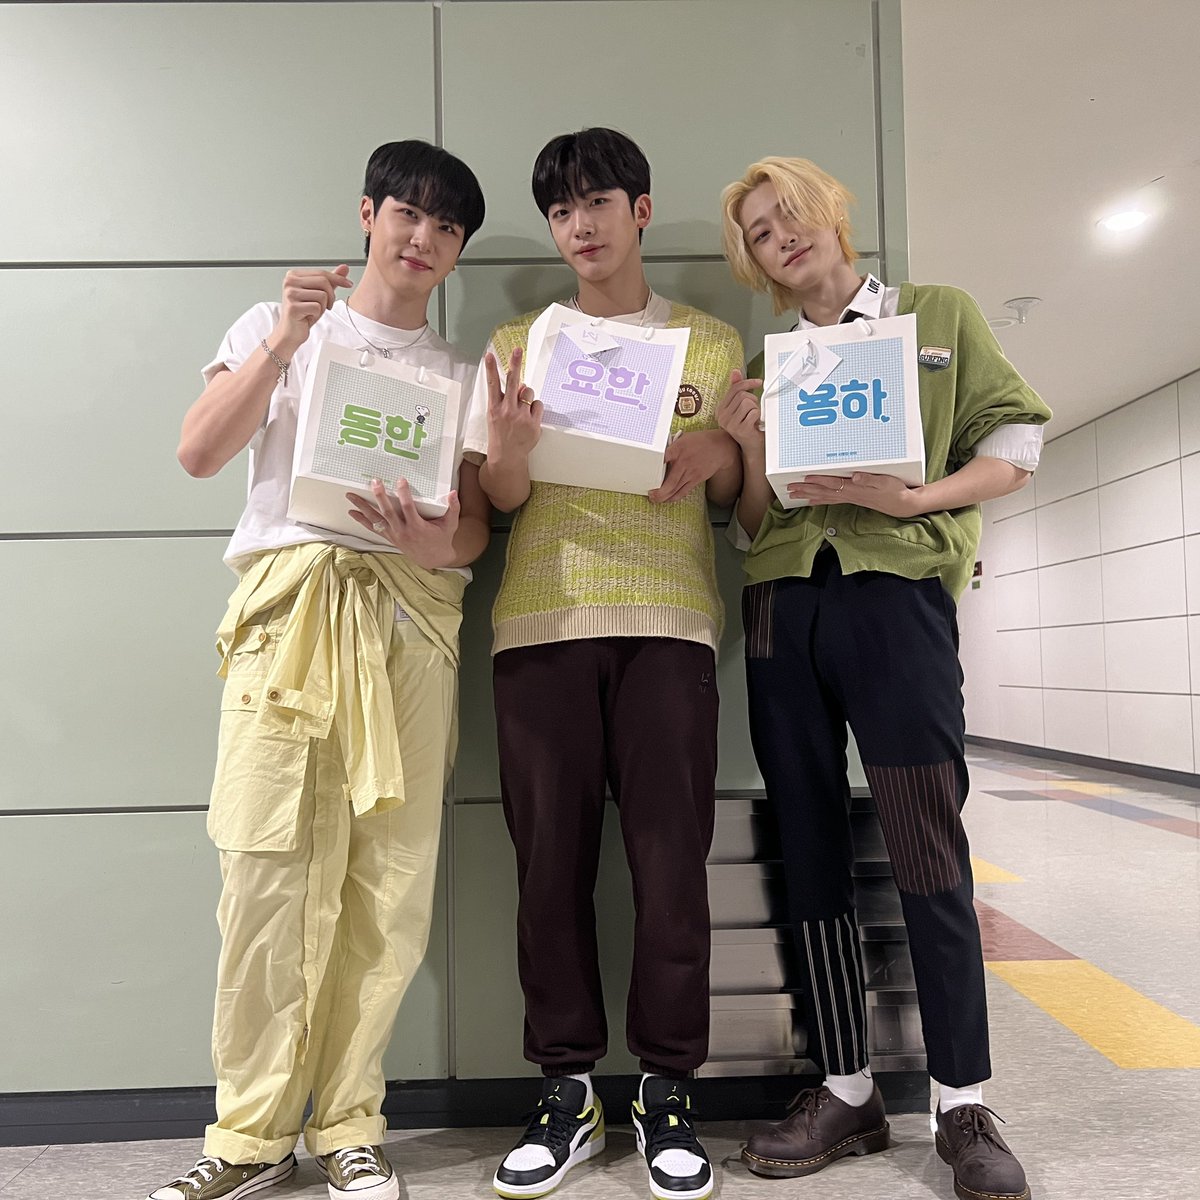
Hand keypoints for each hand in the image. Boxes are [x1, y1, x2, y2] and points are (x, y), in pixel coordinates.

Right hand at [275, 264, 352, 353]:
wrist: (291, 331)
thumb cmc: (304, 313)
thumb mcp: (319, 294)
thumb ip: (330, 281)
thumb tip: (344, 268)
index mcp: (294, 275)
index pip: (321, 273)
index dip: (337, 278)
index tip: (348, 283)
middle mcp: (289, 282)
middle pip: (323, 282)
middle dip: (331, 296)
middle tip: (327, 306)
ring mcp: (290, 294)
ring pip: (322, 295)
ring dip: (323, 306)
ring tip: (313, 311)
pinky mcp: (293, 307)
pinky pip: (317, 307)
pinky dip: (317, 314)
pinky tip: (308, 316)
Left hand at [348, 478, 460, 569]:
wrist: (433, 559)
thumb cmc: (442, 539)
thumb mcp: (451, 524)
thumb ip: (453, 508)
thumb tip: (453, 493)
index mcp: (418, 527)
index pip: (408, 508)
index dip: (404, 494)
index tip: (401, 480)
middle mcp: (403, 532)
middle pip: (388, 512)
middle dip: (380, 496)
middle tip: (374, 482)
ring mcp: (394, 535)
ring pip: (377, 519)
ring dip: (363, 507)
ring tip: (351, 496)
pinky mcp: (390, 537)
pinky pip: (374, 528)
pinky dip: (362, 520)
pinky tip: (352, 512)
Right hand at [485, 347, 541, 461]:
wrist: (507, 456)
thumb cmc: (501, 435)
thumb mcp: (496, 416)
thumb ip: (507, 399)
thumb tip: (519, 385)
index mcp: (495, 408)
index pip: (492, 384)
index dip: (491, 368)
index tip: (489, 355)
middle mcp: (507, 410)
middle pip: (512, 381)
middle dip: (515, 363)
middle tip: (518, 350)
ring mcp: (521, 416)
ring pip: (528, 392)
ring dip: (527, 396)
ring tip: (522, 409)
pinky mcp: (533, 423)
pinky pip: (538, 405)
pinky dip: (535, 408)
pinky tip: (529, 418)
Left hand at [649, 429, 738, 503]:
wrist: (720, 448)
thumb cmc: (700, 442)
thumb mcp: (683, 438)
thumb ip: (671, 446)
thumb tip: (657, 454)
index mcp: (678, 448)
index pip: (663, 456)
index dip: (654, 464)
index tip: (645, 471)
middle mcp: (684, 462)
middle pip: (669, 481)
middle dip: (658, 492)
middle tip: (651, 495)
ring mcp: (690, 472)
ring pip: (675, 489)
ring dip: (664, 497)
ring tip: (656, 500)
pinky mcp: (696, 479)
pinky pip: (683, 491)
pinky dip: (674, 497)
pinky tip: (668, 499)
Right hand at [716, 369, 764, 454]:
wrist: (751, 445)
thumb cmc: (747, 425)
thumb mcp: (741, 406)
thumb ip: (736, 389)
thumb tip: (735, 371)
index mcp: (721, 409)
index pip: (735, 388)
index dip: (748, 382)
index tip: (758, 382)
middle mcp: (722, 416)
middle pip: (742, 395)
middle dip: (753, 400)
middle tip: (754, 410)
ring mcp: (730, 424)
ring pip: (748, 402)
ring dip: (755, 409)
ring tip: (753, 418)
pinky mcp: (740, 429)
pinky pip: (754, 412)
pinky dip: (758, 416)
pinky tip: (755, 423)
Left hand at [787, 471, 925, 516]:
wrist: (902, 504)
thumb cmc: (895, 491)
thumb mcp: (886, 482)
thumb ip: (870, 479)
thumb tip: (856, 476)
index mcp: (856, 488)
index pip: (833, 483)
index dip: (818, 480)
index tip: (805, 477)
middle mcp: (850, 494)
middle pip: (823, 491)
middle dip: (806, 489)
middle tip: (790, 489)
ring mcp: (850, 498)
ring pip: (824, 496)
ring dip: (808, 495)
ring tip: (794, 495)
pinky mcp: (852, 499)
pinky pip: (831, 500)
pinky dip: (818, 499)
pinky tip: (811, 500)